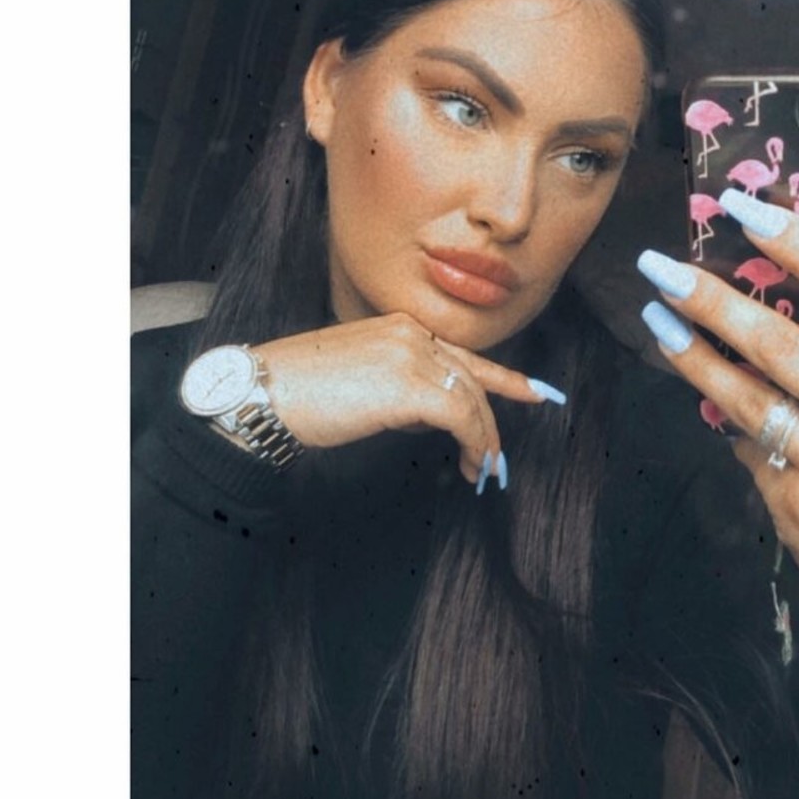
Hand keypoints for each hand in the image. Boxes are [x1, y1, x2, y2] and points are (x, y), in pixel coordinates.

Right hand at [255, 312, 563, 486]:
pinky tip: (471, 466)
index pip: (461, 354)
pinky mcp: (410, 385)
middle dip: (490, 423)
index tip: (534, 392)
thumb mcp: (357, 378)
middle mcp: (411, 333)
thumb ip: (396, 384)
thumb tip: (423, 415)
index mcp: (399, 327)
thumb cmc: (299, 393)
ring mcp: (411, 355)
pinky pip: (462, 418)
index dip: (502, 377)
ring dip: (482, 441)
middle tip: (496, 460)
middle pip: (471, 380)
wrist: (264, 394)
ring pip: (471, 400)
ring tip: (482, 471)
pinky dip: (474, 445)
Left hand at [636, 193, 798, 607]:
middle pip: (780, 344)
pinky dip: (741, 430)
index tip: (744, 209)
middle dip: (711, 300)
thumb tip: (785, 299)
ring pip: (746, 401)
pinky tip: (730, 416)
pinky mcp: (798, 509)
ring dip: (693, 356)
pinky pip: (753, 453)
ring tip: (659, 321)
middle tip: (659, 268)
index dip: (798, 243)